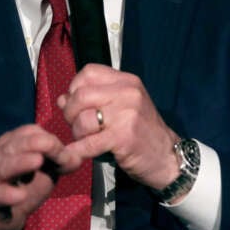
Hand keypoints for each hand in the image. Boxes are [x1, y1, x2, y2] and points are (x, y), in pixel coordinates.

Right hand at [0, 124, 82, 229]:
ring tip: (37, 161)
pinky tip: (20, 195)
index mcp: (12, 143)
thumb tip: (77, 158)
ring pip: (5, 167)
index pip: (30, 132)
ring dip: (21, 163)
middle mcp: (0, 156)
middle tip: (54, 148)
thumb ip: (60, 162)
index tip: (65, 155)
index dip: (50, 139)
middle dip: (37, 144)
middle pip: (16, 145)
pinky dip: (9, 195)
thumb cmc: (22, 186)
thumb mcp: (44, 171)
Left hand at [58, 64, 180, 191]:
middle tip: (75, 125)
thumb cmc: (143, 133)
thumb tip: (62, 99)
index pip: (89, 72)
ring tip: (85, 139)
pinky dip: (79, 150)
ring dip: (77, 133)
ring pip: (83, 119)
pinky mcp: (124, 137)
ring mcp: (127, 115)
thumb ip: (93, 100)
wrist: (167, 157)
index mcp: (127, 82)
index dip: (75, 88)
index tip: (76, 103)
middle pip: (81, 95)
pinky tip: (77, 154)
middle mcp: (128, 93)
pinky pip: (90, 143)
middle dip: (70, 113)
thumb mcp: (122, 108)